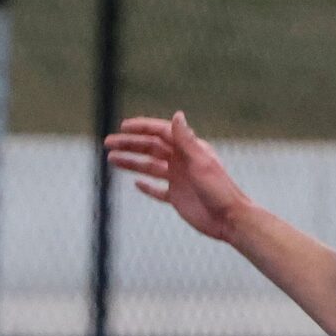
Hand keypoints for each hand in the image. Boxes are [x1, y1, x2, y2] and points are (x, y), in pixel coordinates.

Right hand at [104, 112, 250, 244]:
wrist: (228, 219)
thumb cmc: (218, 189)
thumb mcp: (200, 163)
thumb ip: (186, 141)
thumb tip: (177, 115)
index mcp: (188, 149)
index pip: (161, 133)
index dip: (141, 128)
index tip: (123, 127)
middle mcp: (182, 161)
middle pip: (151, 148)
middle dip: (129, 145)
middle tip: (108, 144)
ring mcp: (178, 179)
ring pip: (150, 167)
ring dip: (131, 162)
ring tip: (112, 159)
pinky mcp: (177, 197)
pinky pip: (158, 190)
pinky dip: (147, 186)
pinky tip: (135, 183)